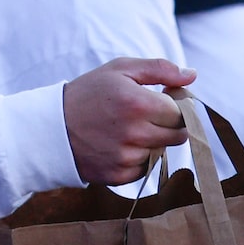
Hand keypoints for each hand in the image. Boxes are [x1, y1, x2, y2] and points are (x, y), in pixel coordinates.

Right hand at [63, 58, 192, 185]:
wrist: (51, 127)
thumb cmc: (88, 93)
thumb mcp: (120, 70)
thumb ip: (160, 69)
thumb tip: (192, 75)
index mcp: (138, 103)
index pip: (182, 112)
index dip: (176, 105)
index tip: (164, 100)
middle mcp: (134, 133)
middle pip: (178, 135)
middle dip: (169, 124)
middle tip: (148, 115)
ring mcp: (126, 157)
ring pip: (162, 152)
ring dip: (153, 142)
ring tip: (128, 129)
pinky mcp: (118, 175)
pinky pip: (145, 168)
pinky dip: (139, 158)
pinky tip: (120, 145)